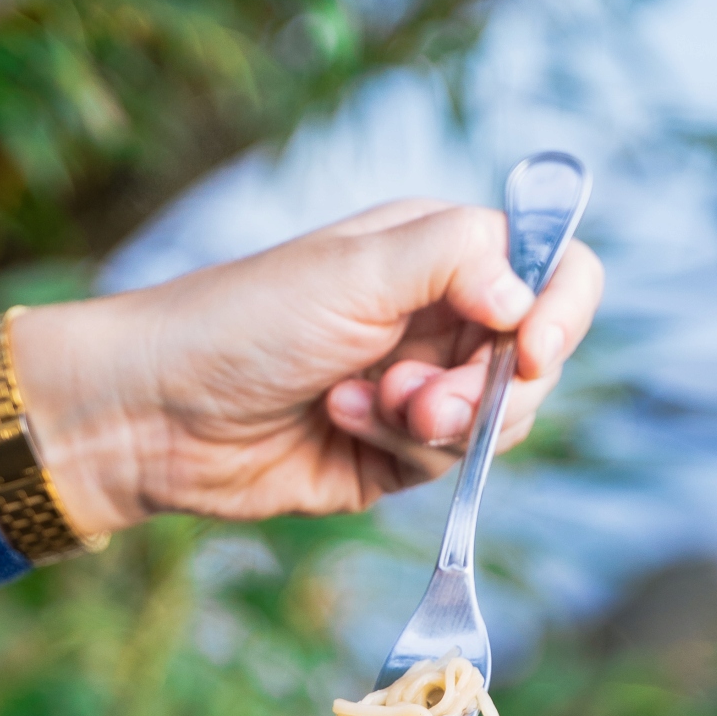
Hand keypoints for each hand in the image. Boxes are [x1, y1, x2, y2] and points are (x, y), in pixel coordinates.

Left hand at [9, 198, 603, 531]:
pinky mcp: (400, 453)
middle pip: (536, 359)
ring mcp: (425, 387)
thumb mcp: (353, 271)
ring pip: (500, 420)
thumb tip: (526, 294)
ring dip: (438, 422)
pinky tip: (340, 422)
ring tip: (364, 407)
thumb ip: (455, 260)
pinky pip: (452, 464)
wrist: (156, 412)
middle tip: (416, 398)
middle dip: (485, 386)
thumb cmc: (241, 321)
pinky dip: (403, 449)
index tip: (528, 351)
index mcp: (441, 250)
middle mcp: (442, 315)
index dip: (560, 310)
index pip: (554, 268)